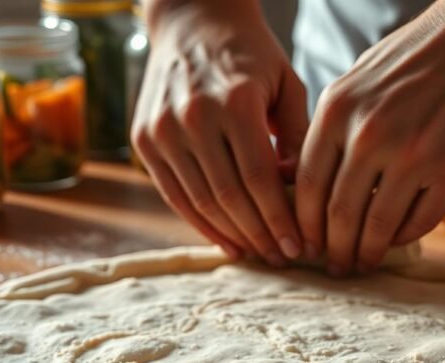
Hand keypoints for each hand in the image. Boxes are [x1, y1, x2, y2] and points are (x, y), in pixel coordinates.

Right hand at [132, 0, 307, 264]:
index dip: (280, 219)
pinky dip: (200, 223)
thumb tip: (300, 195)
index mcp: (235, 101)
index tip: (299, 245)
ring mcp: (163, 129)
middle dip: (259, 234)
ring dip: (232, 234)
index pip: (260, 178)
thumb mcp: (286, 84)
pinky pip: (174, 194)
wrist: (192, 19)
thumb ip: (297, 138)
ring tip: (258, 253)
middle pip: (229, 196)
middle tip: (282, 257)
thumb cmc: (249, 54)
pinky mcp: (144, 139)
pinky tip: (226, 241)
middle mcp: (194, 116)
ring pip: (200, 201)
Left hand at [295, 0, 444, 274]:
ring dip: (367, 253)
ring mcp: (413, 154)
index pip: (306, 185)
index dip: (304, 224)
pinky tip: (399, 240)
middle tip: (334, 266)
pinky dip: (405, 237)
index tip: (306, 243)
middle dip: (332, 249)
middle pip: (337, 213)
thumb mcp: (362, 79)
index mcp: (339, 109)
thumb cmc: (425, 55)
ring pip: (377, 225)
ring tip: (363, 263)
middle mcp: (369, 133)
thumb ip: (334, 125)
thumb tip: (300, 175)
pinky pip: (420, 220)